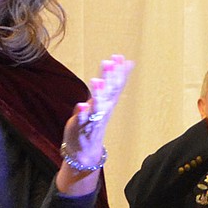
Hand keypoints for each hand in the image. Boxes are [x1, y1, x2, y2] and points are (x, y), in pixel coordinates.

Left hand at [57, 54, 133, 193]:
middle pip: (108, 93)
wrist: (85, 150)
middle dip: (109, 78)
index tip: (118, 57)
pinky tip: (80, 105)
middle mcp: (103, 110)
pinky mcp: (81, 128)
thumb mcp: (106, 99)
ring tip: (96, 81)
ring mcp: (93, 119)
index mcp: (108, 101)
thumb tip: (127, 61)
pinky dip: (82, 114)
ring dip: (97, 94)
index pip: (116, 84)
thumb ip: (114, 80)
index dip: (118, 71)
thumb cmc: (94, 120)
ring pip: (97, 106)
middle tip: (109, 63)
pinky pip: (82, 121)